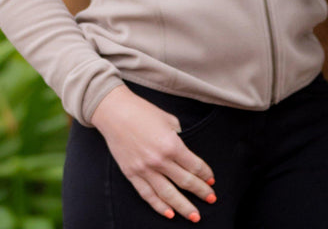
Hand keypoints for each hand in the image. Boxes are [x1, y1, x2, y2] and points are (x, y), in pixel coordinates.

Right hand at [91, 84, 215, 221]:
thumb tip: (185, 149)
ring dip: (183, 207)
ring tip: (195, 216)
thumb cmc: (143, 111)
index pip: (194, 165)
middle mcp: (159, 160)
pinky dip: (159, 206)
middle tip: (211, 199)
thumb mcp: (168, 119)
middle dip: (201, 192)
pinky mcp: (131, 174)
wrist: (115, 112)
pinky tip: (169, 214)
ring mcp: (144, 169)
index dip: (205, 174)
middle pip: (185, 182)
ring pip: (168, 194)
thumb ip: (179, 135)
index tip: (212, 181)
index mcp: (171, 144)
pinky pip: (147, 195)